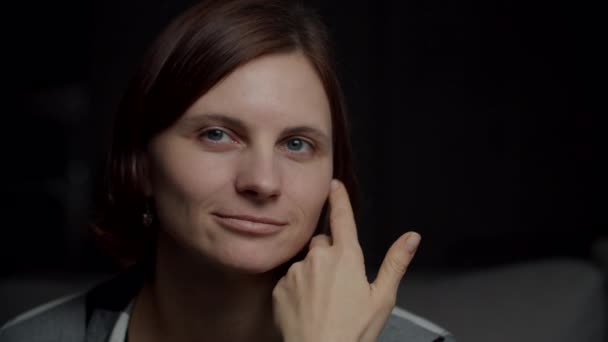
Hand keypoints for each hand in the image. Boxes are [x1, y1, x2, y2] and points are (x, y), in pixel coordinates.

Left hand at [272, 179, 420, 341]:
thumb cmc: (352, 331)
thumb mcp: (382, 297)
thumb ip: (395, 262)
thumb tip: (411, 238)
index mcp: (346, 257)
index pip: (342, 218)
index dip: (339, 198)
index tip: (334, 185)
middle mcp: (319, 257)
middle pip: (323, 243)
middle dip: (329, 255)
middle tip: (338, 283)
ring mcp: (296, 270)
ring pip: (306, 262)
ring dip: (313, 273)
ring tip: (323, 300)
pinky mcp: (280, 286)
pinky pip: (290, 279)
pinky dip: (298, 288)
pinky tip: (307, 306)